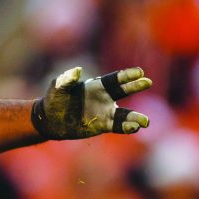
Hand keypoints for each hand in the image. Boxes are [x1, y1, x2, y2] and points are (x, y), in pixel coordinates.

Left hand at [31, 67, 151, 139]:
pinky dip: (126, 127)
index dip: (126, 76)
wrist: (50, 120)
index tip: (139, 72)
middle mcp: (104, 98)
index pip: (113, 79)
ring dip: (135, 117)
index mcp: (95, 86)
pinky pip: (117, 126)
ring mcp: (105, 112)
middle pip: (123, 91)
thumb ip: (66, 79)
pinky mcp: (102, 125)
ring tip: (145, 122)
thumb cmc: (54, 101)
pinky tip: (134, 128)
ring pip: (124, 114)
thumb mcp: (58, 88)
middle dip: (135, 86)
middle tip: (147, 82)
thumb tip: (77, 70)